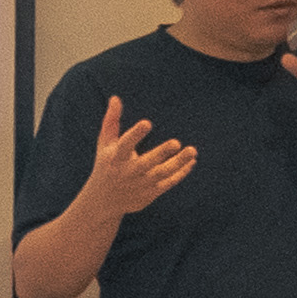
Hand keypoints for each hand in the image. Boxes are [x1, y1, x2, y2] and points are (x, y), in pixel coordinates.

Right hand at [84, 103, 201, 216]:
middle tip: (176, 142)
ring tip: (192, 151)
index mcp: (116, 157)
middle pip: (146, 163)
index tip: (147, 122)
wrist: (104, 200)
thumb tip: (115, 97)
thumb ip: (111, 121)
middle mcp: (128, 172)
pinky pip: (168, 183)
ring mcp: (140, 184)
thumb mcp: (105, 143)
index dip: (136, 134)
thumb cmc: (106, 164)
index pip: (125, 144)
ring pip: (162, 174)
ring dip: (178, 163)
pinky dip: (181, 172)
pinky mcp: (150, 193)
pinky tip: (191, 161)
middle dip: (161, 153)